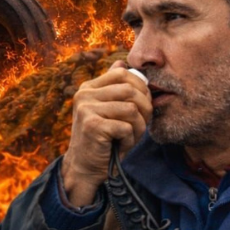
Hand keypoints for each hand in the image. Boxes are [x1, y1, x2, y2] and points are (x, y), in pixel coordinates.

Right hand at [60, 60, 152, 206]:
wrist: (85, 167)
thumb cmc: (103, 139)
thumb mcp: (109, 110)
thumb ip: (114, 88)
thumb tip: (123, 62)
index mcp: (88, 87)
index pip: (122, 73)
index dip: (140, 87)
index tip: (143, 104)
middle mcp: (84, 94)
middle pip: (130, 90)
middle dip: (145, 108)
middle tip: (143, 123)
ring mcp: (86, 109)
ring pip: (131, 109)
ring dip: (138, 127)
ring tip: (130, 136)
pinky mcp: (92, 125)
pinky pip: (126, 127)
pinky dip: (130, 140)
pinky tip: (121, 146)